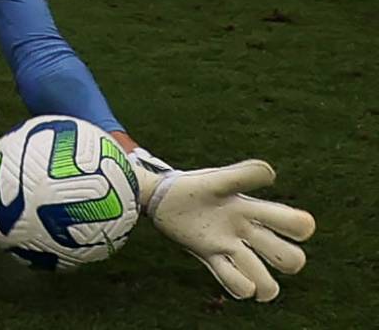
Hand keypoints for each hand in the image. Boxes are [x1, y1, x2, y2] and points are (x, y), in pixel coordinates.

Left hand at [133, 153, 315, 300]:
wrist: (159, 196)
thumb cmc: (193, 186)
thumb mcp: (219, 180)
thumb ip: (243, 175)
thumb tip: (271, 173)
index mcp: (254, 210)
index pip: (296, 224)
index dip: (300, 227)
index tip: (286, 223)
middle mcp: (247, 232)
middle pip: (290, 258)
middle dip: (290, 261)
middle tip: (267, 250)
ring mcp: (230, 248)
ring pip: (266, 280)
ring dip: (265, 286)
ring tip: (254, 285)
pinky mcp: (210, 257)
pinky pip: (235, 283)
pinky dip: (238, 285)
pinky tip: (227, 273)